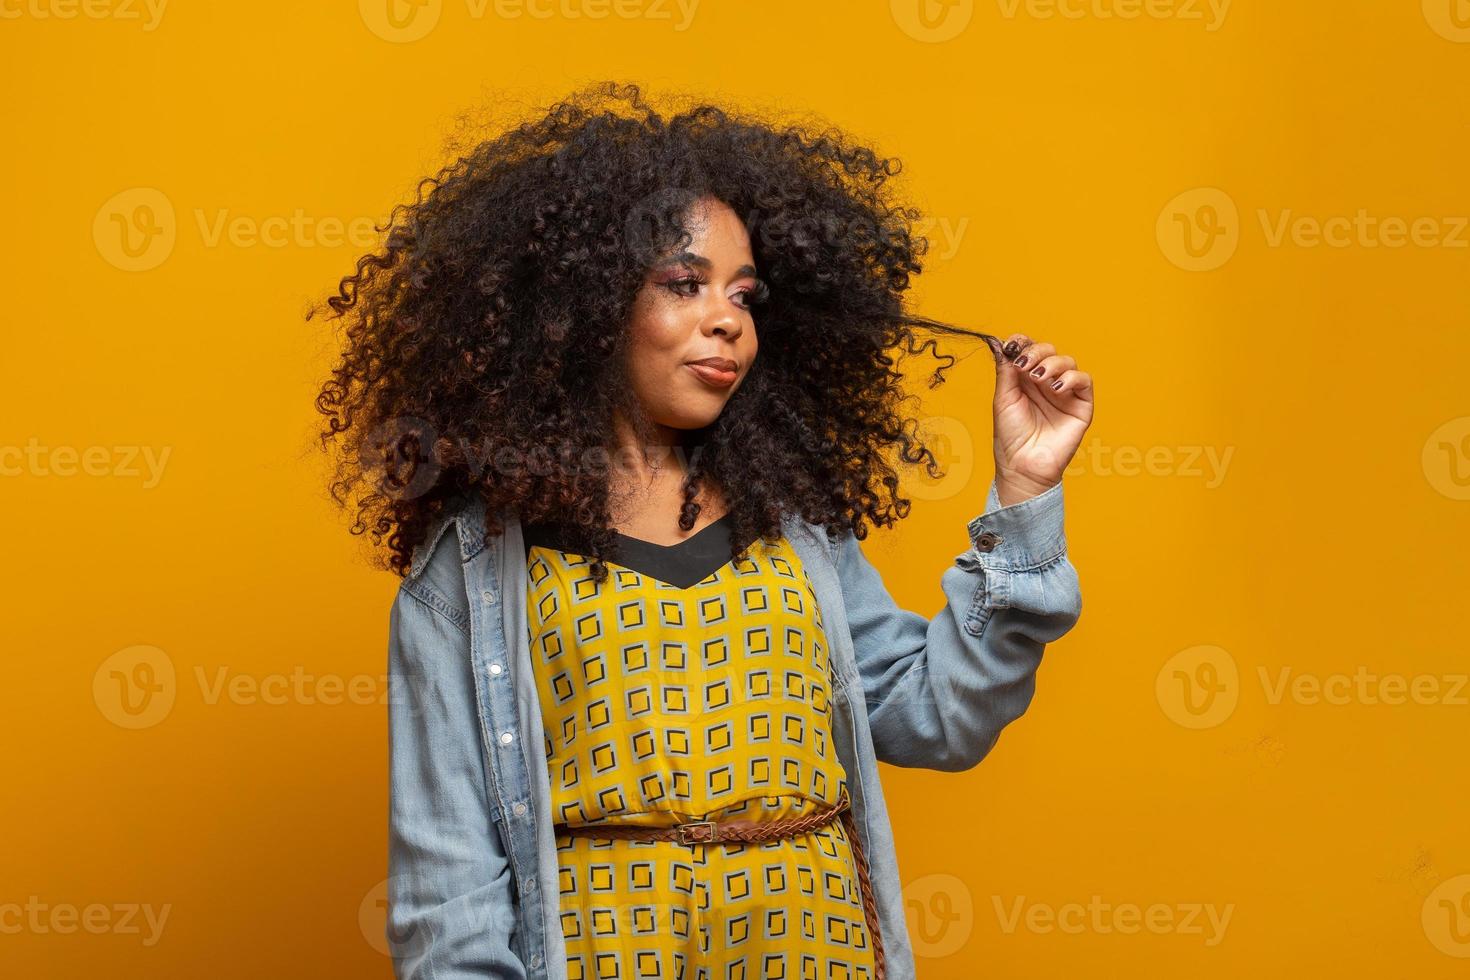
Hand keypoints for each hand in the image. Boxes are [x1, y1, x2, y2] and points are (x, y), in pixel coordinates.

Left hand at [990, 333, 1093, 505]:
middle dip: (1036, 352)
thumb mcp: (1003, 398)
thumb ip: (1006, 370)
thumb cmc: (1011, 436)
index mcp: (1025, 379)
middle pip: (1048, 351)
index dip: (1023, 341)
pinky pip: (1084, 380)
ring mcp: (1064, 392)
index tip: (1013, 344)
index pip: (1029, 349)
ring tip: (1039, 379)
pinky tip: (1057, 388)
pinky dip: (1072, 378)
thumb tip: (1001, 344)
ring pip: (1067, 361)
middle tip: (1025, 365)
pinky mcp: (1081, 405)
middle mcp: (1046, 382)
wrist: (1022, 465)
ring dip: (1052, 364)